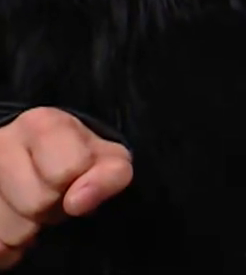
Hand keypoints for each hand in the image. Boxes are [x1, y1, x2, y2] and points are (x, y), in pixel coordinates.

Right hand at [0, 109, 133, 266]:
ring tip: (27, 211)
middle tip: (51, 200)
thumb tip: (77, 201)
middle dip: (50, 211)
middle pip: (35, 205)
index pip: (65, 172)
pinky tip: (9, 223)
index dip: (79, 186)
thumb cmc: (77, 160)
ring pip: (8, 231)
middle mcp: (1, 142)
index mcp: (40, 124)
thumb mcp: (108, 160)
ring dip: (23, 232)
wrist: (32, 163)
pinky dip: (5, 246)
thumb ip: (109, 176)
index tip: (75, 183)